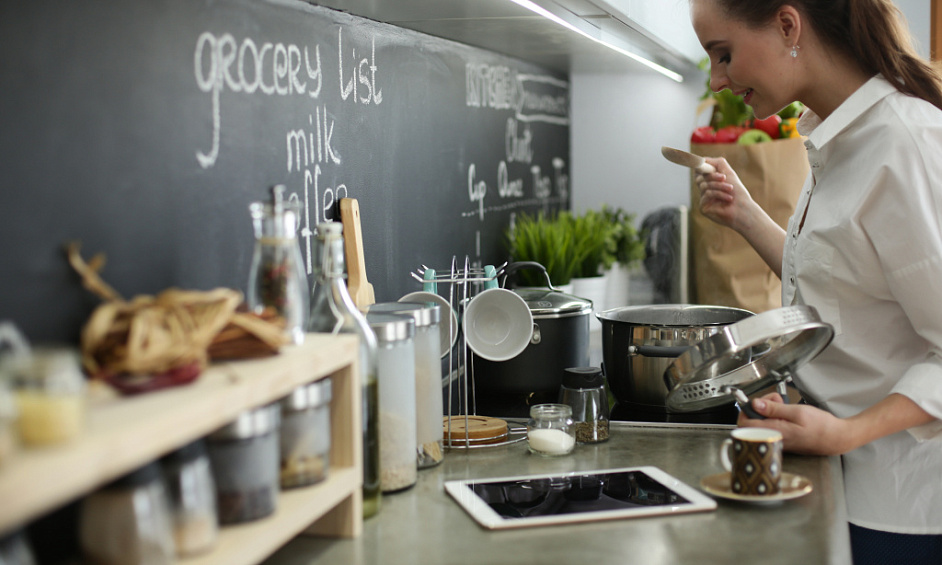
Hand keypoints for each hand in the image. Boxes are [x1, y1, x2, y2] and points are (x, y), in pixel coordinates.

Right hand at [696, 157, 785, 277]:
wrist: (743, 209)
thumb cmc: (738, 193)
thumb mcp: (729, 173)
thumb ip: (718, 163)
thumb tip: (703, 159)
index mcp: (710, 182)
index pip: (699, 171)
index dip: (700, 167)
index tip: (704, 164)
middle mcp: (705, 190)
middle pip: (700, 177)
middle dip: (713, 176)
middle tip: (724, 178)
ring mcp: (703, 199)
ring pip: (704, 185)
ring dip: (719, 186)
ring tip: (730, 189)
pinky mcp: (703, 207)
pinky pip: (707, 194)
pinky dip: (719, 194)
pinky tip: (728, 199)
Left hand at [736, 393, 853, 455]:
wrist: (837, 438)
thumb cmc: (822, 427)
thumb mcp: (797, 412)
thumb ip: (774, 409)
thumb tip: (755, 405)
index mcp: (774, 432)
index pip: (745, 423)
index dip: (748, 410)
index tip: (758, 401)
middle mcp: (773, 439)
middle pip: (752, 422)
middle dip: (760, 408)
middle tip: (775, 401)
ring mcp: (778, 441)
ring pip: (761, 424)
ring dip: (769, 412)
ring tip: (783, 406)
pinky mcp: (783, 440)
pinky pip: (771, 427)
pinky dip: (775, 418)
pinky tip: (786, 414)